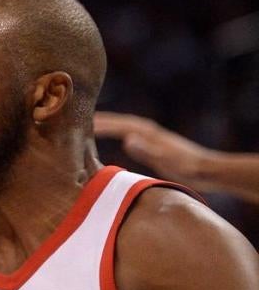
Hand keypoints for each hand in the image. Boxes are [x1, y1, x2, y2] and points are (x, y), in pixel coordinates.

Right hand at [94, 112, 214, 189]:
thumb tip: (126, 139)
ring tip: (91, 126)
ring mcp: (153, 137)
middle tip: (79, 118)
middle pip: (120, 121)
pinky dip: (118, 133)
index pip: (119, 125)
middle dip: (101, 119)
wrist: (210, 170)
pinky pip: (130, 134)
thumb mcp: (168, 161)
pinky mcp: (155, 145)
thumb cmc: (189, 167)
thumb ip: (148, 150)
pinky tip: (114, 138)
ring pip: (124, 127)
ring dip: (108, 125)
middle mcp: (150, 131)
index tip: (83, 122)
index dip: (102, 123)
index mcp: (150, 133)